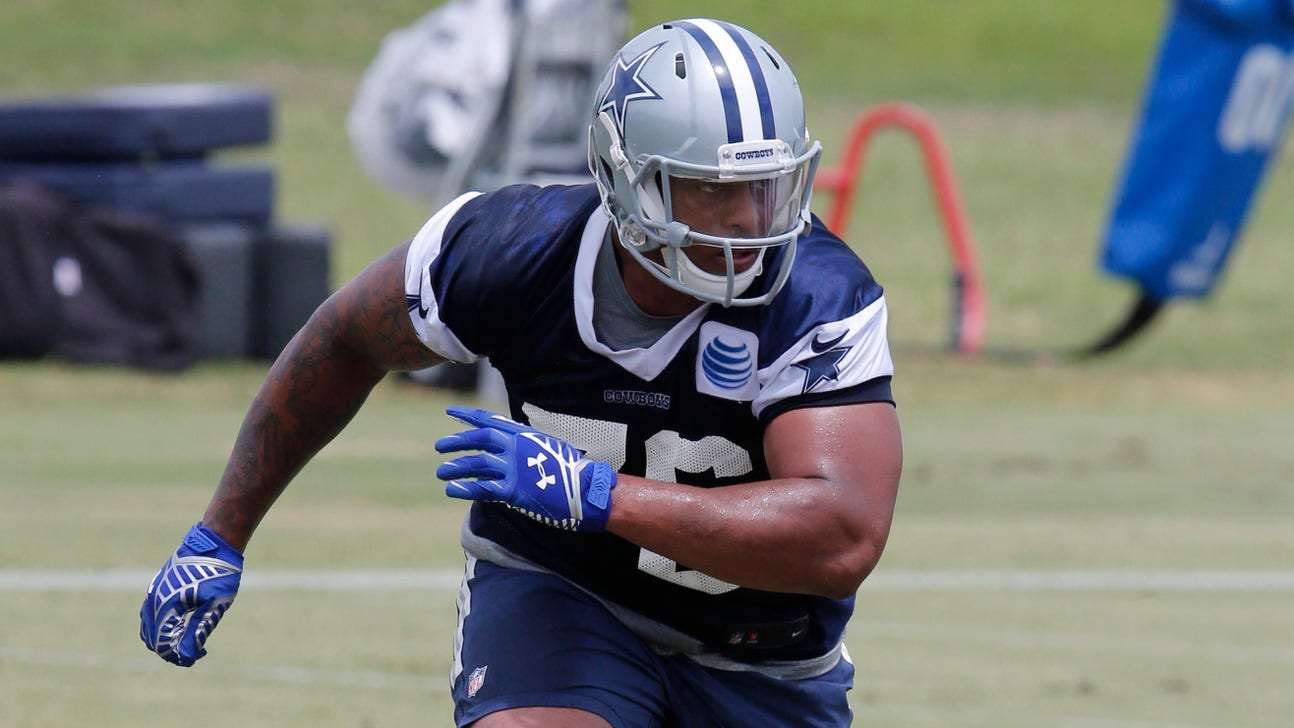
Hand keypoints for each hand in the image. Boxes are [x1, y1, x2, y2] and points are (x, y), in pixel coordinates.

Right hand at [139, 523, 243, 666]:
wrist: (215, 541)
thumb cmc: (218, 572)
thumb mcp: (214, 604)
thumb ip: (198, 630)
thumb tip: (186, 656)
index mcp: (166, 606)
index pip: (162, 644)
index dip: (179, 656)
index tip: (199, 656)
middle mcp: (154, 600)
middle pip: (152, 638)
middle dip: (172, 649)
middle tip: (197, 650)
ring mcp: (154, 592)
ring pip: (149, 627)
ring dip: (166, 638)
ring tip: (190, 639)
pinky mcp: (159, 587)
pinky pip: (151, 614)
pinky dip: (163, 626)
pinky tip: (183, 625)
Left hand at [435, 406, 616, 531]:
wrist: (587, 489)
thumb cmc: (572, 470)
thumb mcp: (548, 448)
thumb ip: (527, 446)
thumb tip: (513, 448)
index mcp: (524, 435)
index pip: (490, 420)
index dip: (468, 416)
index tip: (450, 412)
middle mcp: (516, 447)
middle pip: (478, 439)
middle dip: (457, 442)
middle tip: (440, 446)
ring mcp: (514, 467)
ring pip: (476, 463)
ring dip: (456, 467)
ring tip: (442, 472)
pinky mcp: (513, 489)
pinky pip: (483, 487)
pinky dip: (465, 488)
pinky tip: (453, 489)